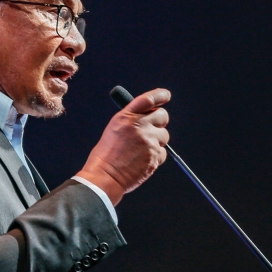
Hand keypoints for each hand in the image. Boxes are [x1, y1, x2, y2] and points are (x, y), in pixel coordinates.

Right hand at [76, 88, 170, 205]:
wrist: (105, 176)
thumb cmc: (107, 155)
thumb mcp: (115, 129)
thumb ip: (131, 121)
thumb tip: (149, 119)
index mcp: (125, 117)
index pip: (148, 100)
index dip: (159, 95)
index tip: (166, 95)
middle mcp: (139, 125)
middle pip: (162, 115)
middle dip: (160, 122)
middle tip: (152, 130)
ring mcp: (148, 140)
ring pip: (164, 136)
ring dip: (157, 142)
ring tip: (140, 151)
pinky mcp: (154, 155)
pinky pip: (163, 152)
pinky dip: (155, 157)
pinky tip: (142, 161)